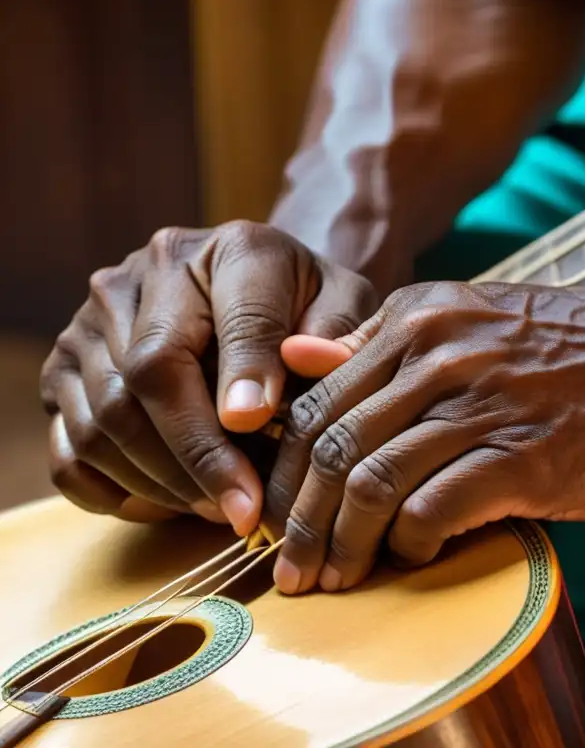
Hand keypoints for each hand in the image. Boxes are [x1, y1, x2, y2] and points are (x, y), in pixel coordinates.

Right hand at [40, 220, 376, 532]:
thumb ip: (339, 335)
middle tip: (247, 508)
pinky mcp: (62, 372)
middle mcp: (148, 273)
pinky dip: (114, 491)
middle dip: (201, 455)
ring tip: (222, 509)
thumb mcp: (347, 308)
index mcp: (232, 250)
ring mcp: (93, 322)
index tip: (262, 428)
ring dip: (163, 481)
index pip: (230, 318)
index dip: (246, 378)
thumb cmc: (311, 311)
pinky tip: (170, 505)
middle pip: (150, 374)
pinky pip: (68, 450)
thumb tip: (311, 364)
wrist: (262, 296)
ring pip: (104, 420)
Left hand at [267, 281, 584, 593]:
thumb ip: (388, 342)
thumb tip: (297, 359)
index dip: (285, 467)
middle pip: (328, 444)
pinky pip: (431, 510)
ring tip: (336, 579)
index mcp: (425, 315)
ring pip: (367, 481)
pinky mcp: (527, 460)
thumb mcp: (486, 321)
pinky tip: (415, 555)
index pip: (318, 397)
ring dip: (341, 544)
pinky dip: (409, 543)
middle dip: (298, 520)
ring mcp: (485, 403)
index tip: (283, 514)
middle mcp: (443, 352)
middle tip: (292, 569)